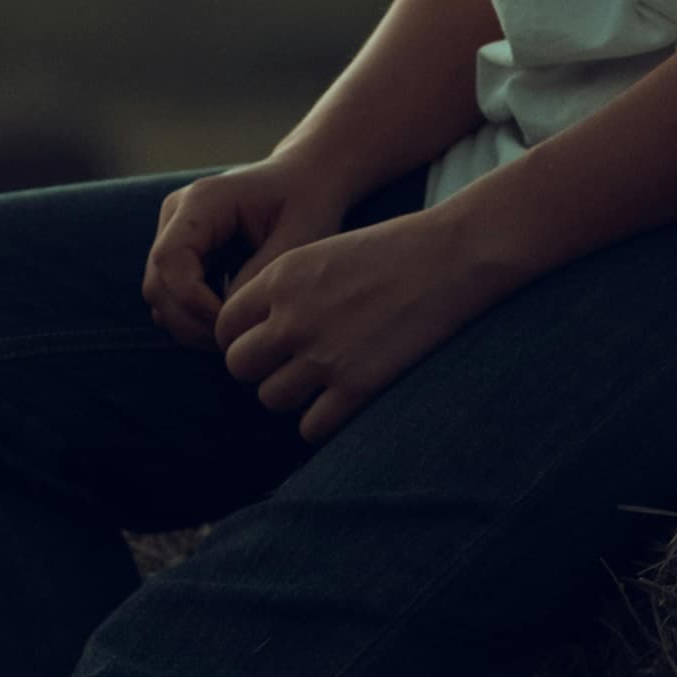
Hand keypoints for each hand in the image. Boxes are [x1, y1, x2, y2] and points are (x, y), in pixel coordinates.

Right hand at [143, 153, 363, 349]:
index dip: (193, 304)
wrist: (305, 178)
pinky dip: (194, 317)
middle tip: (236, 340)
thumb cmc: (307, 202)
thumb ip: (259, 275)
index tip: (232, 325)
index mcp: (201, 202)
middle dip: (191, 322)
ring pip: (159, 296)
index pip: (170, 262)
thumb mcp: (297, 237)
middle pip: (157, 284)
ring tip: (236, 332)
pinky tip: (232, 319)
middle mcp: (177, 214)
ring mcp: (174, 233)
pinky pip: (172, 296)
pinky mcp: (181, 251)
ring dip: (191, 324)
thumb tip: (226, 317)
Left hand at [214, 207, 515, 443]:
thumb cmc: (390, 250)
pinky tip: (341, 400)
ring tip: (321, 379)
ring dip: (292, 395)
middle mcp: (293, 318)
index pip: (225, 327)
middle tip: (290, 363)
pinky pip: (310, 427)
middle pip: (239, 367)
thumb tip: (254, 333)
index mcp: (281, 278)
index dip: (241, 339)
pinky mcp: (357, 387)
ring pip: (271, 400)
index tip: (266, 341)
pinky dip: (321, 420)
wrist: (450, 256)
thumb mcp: (322, 253)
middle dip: (260, 369)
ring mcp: (323, 355)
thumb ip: (282, 290)